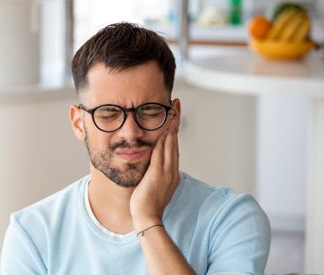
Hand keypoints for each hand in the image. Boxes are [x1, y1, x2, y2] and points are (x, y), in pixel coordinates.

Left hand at [130, 115, 179, 231]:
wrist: (147, 217)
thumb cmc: (147, 203)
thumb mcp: (154, 184)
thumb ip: (155, 172)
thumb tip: (152, 163)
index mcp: (171, 172)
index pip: (173, 146)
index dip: (174, 130)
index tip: (174, 117)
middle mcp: (172, 169)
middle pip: (174, 141)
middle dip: (175, 122)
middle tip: (176, 106)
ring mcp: (166, 171)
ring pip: (170, 144)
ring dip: (171, 126)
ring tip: (172, 111)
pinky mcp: (158, 174)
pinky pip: (161, 153)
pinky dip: (164, 139)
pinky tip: (164, 128)